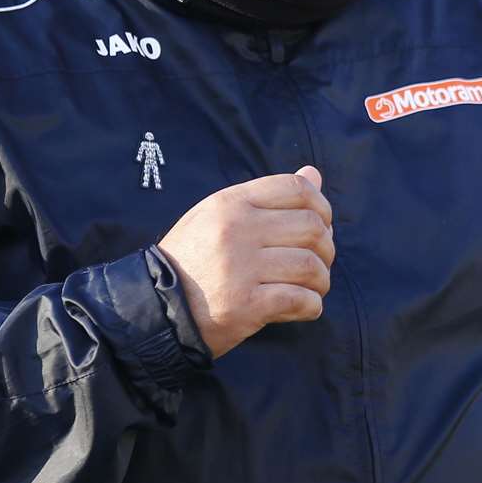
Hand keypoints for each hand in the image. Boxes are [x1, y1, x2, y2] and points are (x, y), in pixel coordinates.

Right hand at [158, 166, 333, 358]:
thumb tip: (313, 173)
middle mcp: (237, 230)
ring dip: (320, 280)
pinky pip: (301, 300)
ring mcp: (242, 268)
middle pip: (311, 227)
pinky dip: (311, 306)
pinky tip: (303, 307)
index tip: (322, 224)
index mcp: (230, 202)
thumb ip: (266, 196)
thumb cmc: (191, 259)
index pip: (296, 188)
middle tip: (318, 261)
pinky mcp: (246, 305)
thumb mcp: (217, 215)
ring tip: (312, 287)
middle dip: (326, 247)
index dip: (321, 205)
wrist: (155, 309)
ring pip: (311, 265)